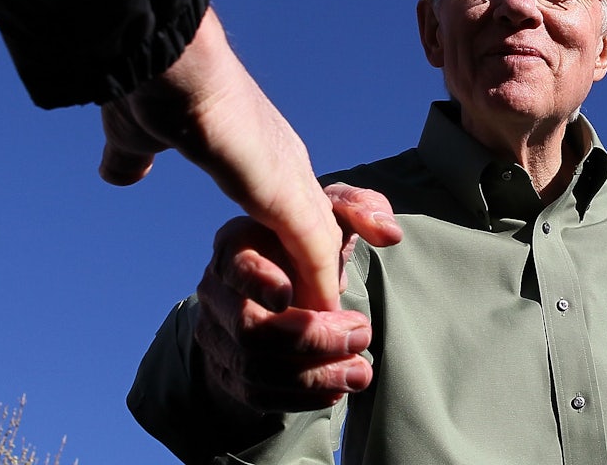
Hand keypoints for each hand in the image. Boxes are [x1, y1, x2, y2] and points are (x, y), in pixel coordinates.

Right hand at [99, 6, 365, 310]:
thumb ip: (134, 157)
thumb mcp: (136, 135)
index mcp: (256, 152)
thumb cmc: (148, 84)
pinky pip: (315, 246)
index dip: (300, 239)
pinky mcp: (283, 190)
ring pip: (325, 243)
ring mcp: (288, 175)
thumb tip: (120, 172)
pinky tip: (324, 312)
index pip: (292, 203)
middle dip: (328, 265)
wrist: (158, 57)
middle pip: (323, 223)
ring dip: (326, 285)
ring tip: (332, 326)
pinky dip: (320, 282)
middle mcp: (283, 162)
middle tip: (331, 310)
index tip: (302, 277)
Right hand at [195, 185, 400, 413]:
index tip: (292, 295)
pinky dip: (301, 397)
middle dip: (313, 339)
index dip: (260, 282)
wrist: (279, 284)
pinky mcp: (225, 371)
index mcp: (237, 246)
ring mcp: (216, 335)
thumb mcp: (333, 215)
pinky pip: (256, 395)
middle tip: (362, 333)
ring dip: (314, 375)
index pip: (238, 266)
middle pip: (250, 328)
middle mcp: (217, 292)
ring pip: (254, 368)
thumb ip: (361, 209)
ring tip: (360, 370)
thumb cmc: (307, 244)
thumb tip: (390, 233)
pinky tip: (336, 389)